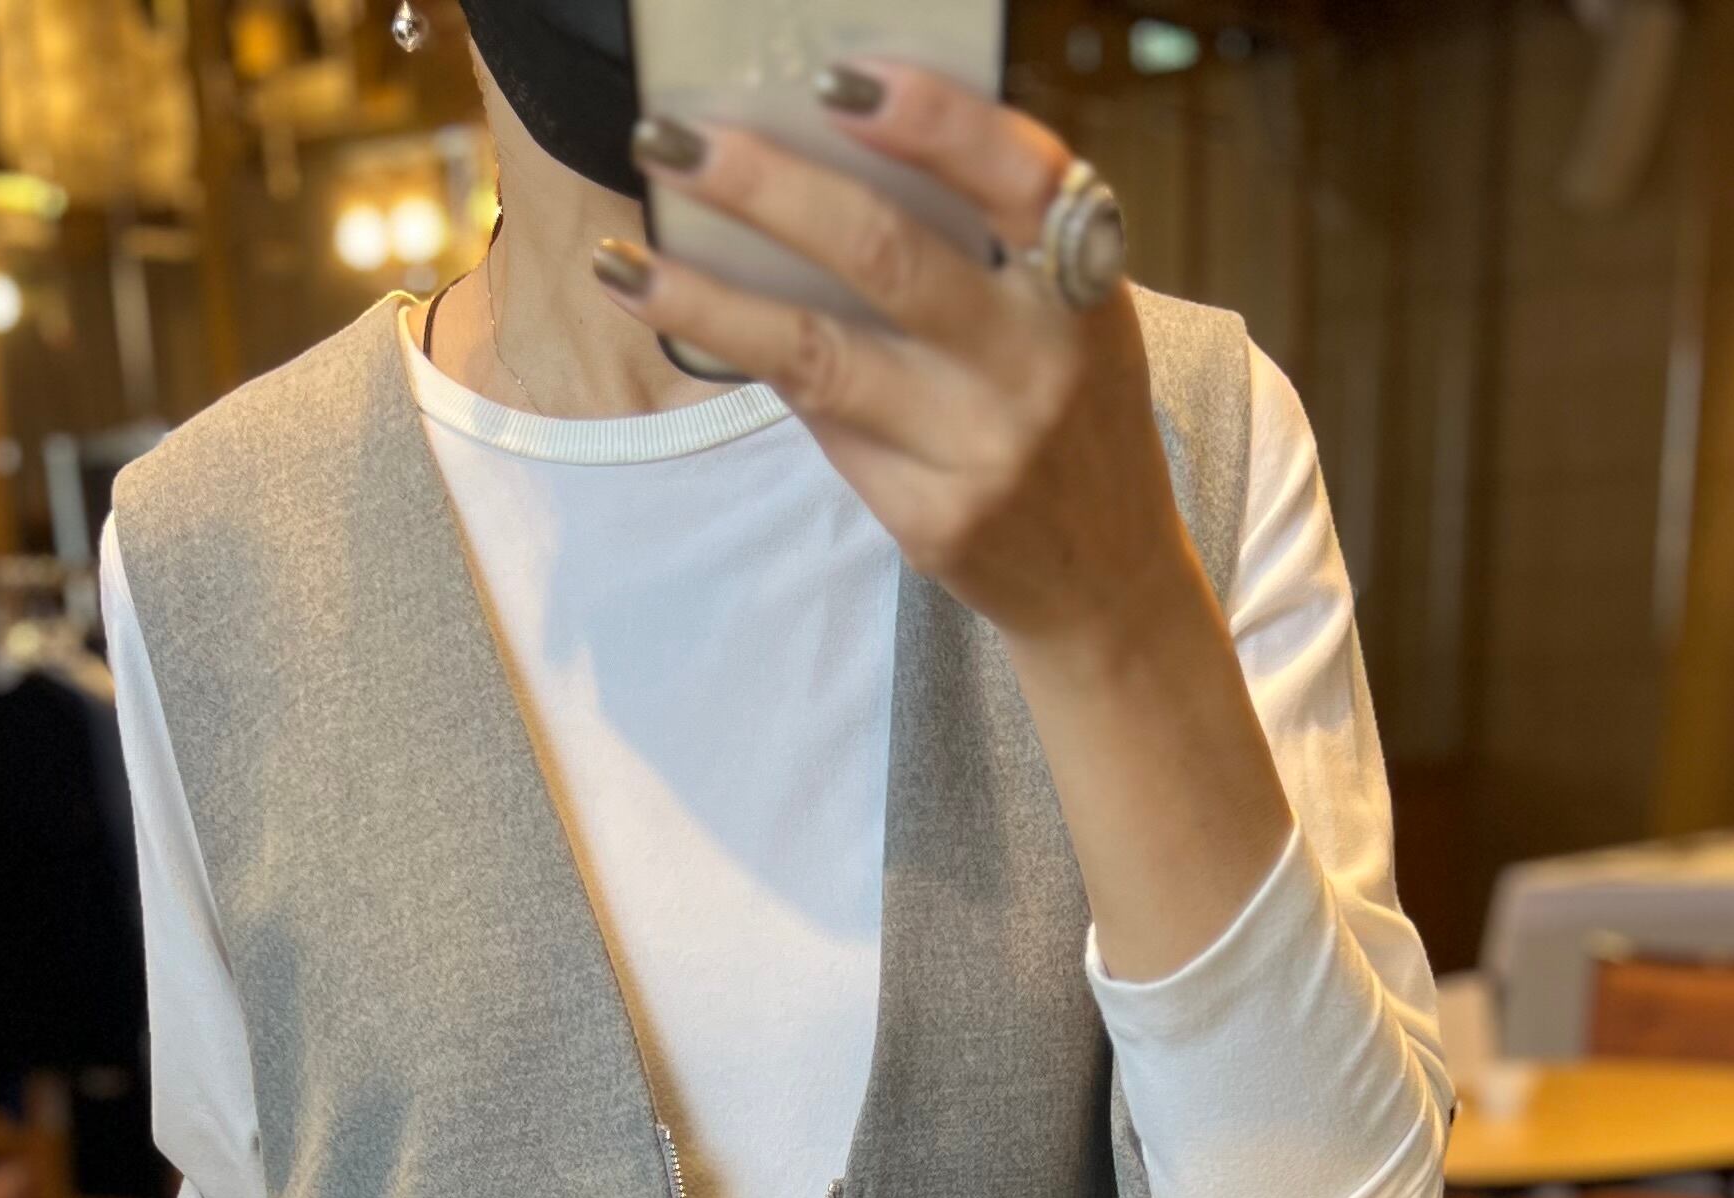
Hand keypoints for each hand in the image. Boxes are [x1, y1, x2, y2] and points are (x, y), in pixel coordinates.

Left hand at [601, 66, 1188, 663]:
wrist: (1108, 580)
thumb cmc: (1070, 412)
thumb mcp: (1070, 314)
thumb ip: (988, 246)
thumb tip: (823, 162)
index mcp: (1084, 283)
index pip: (1013, 174)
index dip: (928, 119)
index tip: (833, 80)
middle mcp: (1040, 363)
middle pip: (885, 255)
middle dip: (766, 186)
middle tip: (671, 141)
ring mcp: (984, 449)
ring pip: (820, 356)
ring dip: (708, 301)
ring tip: (624, 265)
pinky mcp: (934, 519)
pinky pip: (825, 427)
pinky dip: (758, 372)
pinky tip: (691, 332)